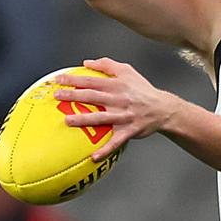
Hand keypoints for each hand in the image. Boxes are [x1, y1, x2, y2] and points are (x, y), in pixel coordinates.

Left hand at [54, 57, 176, 161]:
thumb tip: (86, 63)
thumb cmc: (142, 89)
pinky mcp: (129, 130)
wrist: (163, 108)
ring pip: (102, 118)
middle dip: (74, 96)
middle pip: (93, 96)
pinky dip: (106, 150)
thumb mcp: (128, 71)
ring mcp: (124, 116)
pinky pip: (116, 142)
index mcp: (117, 84)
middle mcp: (119, 99)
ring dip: (84, 119)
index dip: (74, 79)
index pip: (92, 80)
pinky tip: (93, 157)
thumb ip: (107, 64)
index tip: (58, 79)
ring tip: (67, 121)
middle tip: (57, 96)